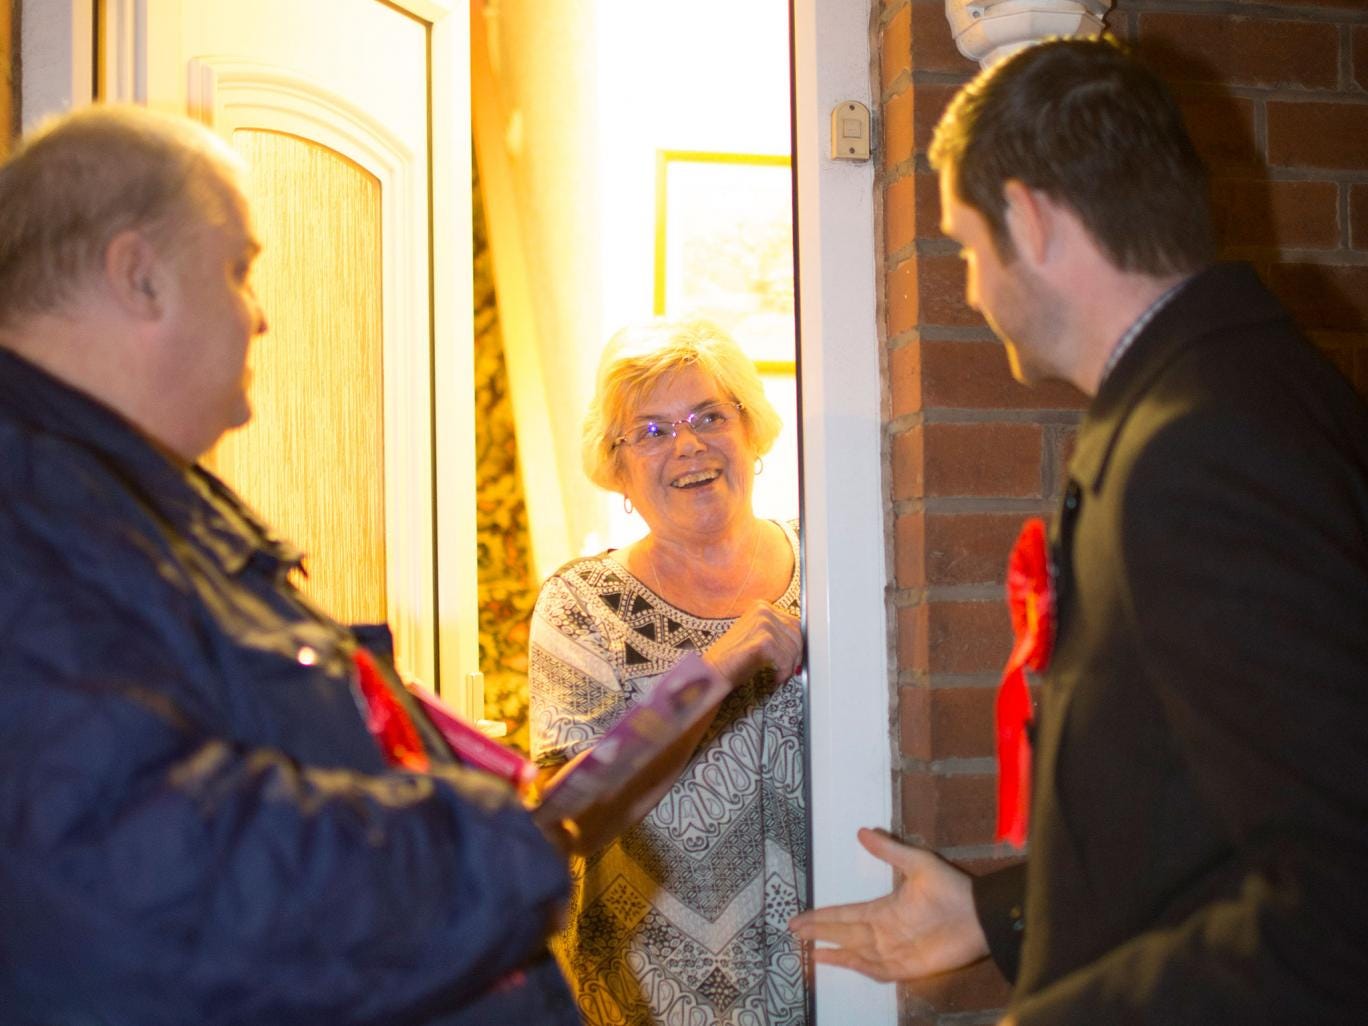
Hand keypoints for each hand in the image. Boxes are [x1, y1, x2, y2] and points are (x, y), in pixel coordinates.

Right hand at [702, 600, 801, 684]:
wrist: (714, 671)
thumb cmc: (735, 658)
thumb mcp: (759, 638)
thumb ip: (778, 634)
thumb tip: (802, 642)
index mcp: (761, 606)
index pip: (794, 622)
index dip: (798, 643)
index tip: (795, 658)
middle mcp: (762, 610)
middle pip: (797, 634)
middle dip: (796, 655)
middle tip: (790, 669)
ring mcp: (763, 623)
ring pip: (793, 648)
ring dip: (789, 666)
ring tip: (780, 674)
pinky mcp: (763, 641)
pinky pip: (786, 659)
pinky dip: (784, 671)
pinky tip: (776, 677)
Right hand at [787, 827, 988, 981]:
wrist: (979, 915)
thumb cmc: (950, 888)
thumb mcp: (917, 862)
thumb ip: (889, 850)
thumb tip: (861, 830)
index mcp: (882, 909)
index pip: (844, 913)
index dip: (821, 916)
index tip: (799, 918)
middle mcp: (883, 931)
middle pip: (842, 934)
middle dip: (818, 934)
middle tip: (793, 932)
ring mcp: (894, 951)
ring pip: (854, 954)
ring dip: (833, 954)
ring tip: (808, 953)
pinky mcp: (907, 968)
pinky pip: (877, 971)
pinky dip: (857, 968)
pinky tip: (840, 965)